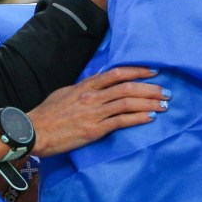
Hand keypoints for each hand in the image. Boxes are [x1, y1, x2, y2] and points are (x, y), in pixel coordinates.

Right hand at [27, 67, 168, 156]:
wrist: (35, 131)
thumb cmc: (47, 114)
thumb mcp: (65, 93)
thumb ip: (83, 88)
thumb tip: (95, 83)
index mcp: (85, 86)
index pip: (116, 73)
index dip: (137, 71)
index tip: (153, 71)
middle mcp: (92, 96)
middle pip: (127, 87)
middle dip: (150, 89)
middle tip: (166, 91)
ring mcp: (94, 112)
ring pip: (127, 103)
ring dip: (149, 103)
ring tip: (164, 105)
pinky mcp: (94, 129)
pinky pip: (121, 121)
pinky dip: (138, 118)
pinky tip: (150, 118)